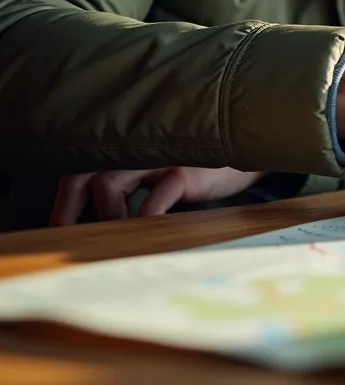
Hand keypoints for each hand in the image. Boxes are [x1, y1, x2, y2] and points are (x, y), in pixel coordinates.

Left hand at [49, 167, 268, 225]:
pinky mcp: (184, 172)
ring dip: (107, 216)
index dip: (64, 201)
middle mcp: (134, 148)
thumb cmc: (198, 166)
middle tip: (67, 235)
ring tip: (116, 236)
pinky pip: (154, 199)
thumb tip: (100, 219)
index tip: (58, 228)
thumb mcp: (160, 170)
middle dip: (69, 208)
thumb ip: (132, 183)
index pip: (79, 169)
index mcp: (126, 148)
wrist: (247, 152)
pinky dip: (144, 218)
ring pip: (109, 184)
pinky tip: (145, 232)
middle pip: (82, 174)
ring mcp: (158, 157)